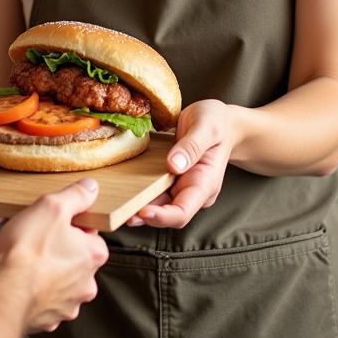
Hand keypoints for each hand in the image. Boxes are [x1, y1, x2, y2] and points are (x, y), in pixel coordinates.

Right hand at [0, 178, 107, 333]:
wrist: (2, 292)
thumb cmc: (26, 252)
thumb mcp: (52, 206)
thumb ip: (75, 195)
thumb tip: (90, 188)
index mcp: (93, 255)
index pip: (92, 234)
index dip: (72, 226)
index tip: (56, 224)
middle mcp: (87, 284)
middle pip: (78, 259)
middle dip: (61, 250)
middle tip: (39, 241)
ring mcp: (68, 304)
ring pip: (62, 281)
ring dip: (49, 272)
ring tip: (28, 261)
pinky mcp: (49, 319)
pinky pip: (46, 300)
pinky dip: (36, 291)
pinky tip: (23, 280)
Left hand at [126, 100, 234, 228]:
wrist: (221, 121)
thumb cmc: (217, 122)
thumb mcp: (207, 127)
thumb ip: (192, 146)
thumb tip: (174, 165)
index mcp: (204, 184)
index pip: (182, 212)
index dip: (162, 216)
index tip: (142, 210)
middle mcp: (192, 191)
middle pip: (166, 214)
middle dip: (143, 215)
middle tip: (119, 212)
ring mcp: (181, 186)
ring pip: (157, 204)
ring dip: (137, 206)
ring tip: (116, 205)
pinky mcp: (170, 178)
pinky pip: (153, 189)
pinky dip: (139, 192)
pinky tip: (122, 189)